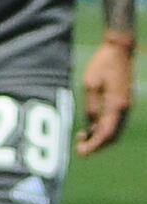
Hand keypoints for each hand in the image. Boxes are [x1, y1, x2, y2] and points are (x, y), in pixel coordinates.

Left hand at [84, 34, 132, 155]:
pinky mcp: (123, 103)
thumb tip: (91, 125)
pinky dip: (103, 129)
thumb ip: (92, 107)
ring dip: (100, 138)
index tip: (81, 152)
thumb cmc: (102, 65)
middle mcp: (124, 109)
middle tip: (79, 148)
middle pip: (113, 136)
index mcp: (117, 105)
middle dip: (97, 145)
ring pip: (115, 131)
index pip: (106, 133)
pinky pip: (115, 122)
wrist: (119, 51)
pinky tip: (90, 128)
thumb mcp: (90, 86)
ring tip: (82, 138)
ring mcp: (125, 106)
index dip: (94, 145)